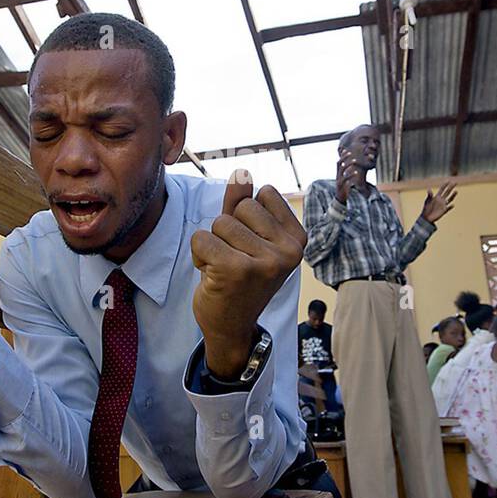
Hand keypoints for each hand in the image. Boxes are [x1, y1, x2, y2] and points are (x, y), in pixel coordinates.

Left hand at [191, 172, 307, 377]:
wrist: (231, 327)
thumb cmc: (240, 278)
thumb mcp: (248, 237)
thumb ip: (244, 203)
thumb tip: (242, 170)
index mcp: (297, 239)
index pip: (264, 193)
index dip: (247, 215)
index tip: (252, 245)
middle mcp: (288, 251)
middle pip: (241, 207)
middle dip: (228, 229)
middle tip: (236, 259)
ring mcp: (264, 262)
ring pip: (220, 222)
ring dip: (213, 243)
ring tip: (223, 267)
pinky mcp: (236, 271)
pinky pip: (202, 238)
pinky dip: (199, 254)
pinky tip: (212, 275)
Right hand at [335, 149, 362, 202]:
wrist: (340, 199)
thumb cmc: (343, 188)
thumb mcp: (343, 179)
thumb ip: (345, 173)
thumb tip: (349, 165)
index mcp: (338, 174)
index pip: (338, 162)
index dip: (342, 156)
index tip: (346, 150)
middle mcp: (337, 176)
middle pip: (339, 164)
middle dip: (344, 158)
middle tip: (351, 153)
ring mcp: (339, 180)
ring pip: (342, 170)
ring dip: (348, 164)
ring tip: (355, 161)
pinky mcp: (341, 186)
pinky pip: (346, 179)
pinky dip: (350, 175)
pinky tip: (356, 172)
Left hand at [421, 180, 456, 221]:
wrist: (426, 218)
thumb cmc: (426, 209)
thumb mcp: (427, 201)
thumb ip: (429, 195)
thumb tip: (429, 189)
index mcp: (437, 197)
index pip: (442, 189)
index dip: (445, 185)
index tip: (448, 180)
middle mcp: (441, 200)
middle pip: (447, 192)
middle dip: (451, 187)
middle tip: (455, 182)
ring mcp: (443, 205)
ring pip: (449, 199)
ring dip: (453, 195)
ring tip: (456, 191)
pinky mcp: (444, 211)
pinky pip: (448, 208)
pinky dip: (450, 207)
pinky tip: (452, 205)